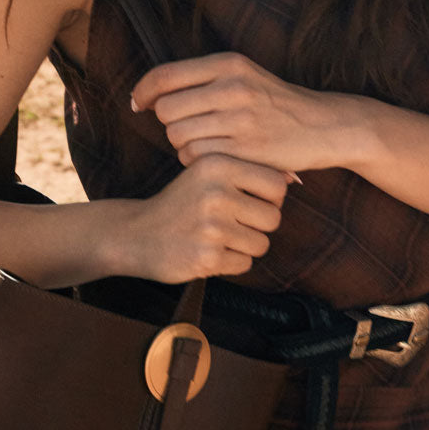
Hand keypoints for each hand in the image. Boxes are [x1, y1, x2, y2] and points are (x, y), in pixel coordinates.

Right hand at [126, 153, 290, 282]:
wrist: (134, 234)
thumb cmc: (180, 204)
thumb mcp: (206, 175)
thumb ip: (246, 174)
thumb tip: (294, 179)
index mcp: (218, 165)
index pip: (277, 186)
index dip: (270, 199)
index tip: (250, 203)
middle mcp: (215, 193)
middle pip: (273, 218)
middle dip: (257, 226)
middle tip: (230, 224)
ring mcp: (211, 227)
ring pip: (261, 244)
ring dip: (244, 246)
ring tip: (217, 238)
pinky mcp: (207, 257)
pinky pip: (244, 264)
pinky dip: (230, 263)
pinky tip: (208, 251)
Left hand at [132, 52, 324, 172]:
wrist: (324, 126)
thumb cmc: (275, 104)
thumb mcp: (243, 76)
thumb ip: (202, 80)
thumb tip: (150, 94)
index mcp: (228, 64)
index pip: (165, 76)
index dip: (143, 92)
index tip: (139, 104)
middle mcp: (233, 87)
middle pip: (167, 110)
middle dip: (169, 123)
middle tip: (187, 128)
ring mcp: (241, 119)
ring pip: (179, 137)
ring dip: (183, 145)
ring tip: (206, 143)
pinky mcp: (247, 149)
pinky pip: (198, 158)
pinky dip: (198, 161)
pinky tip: (216, 157)